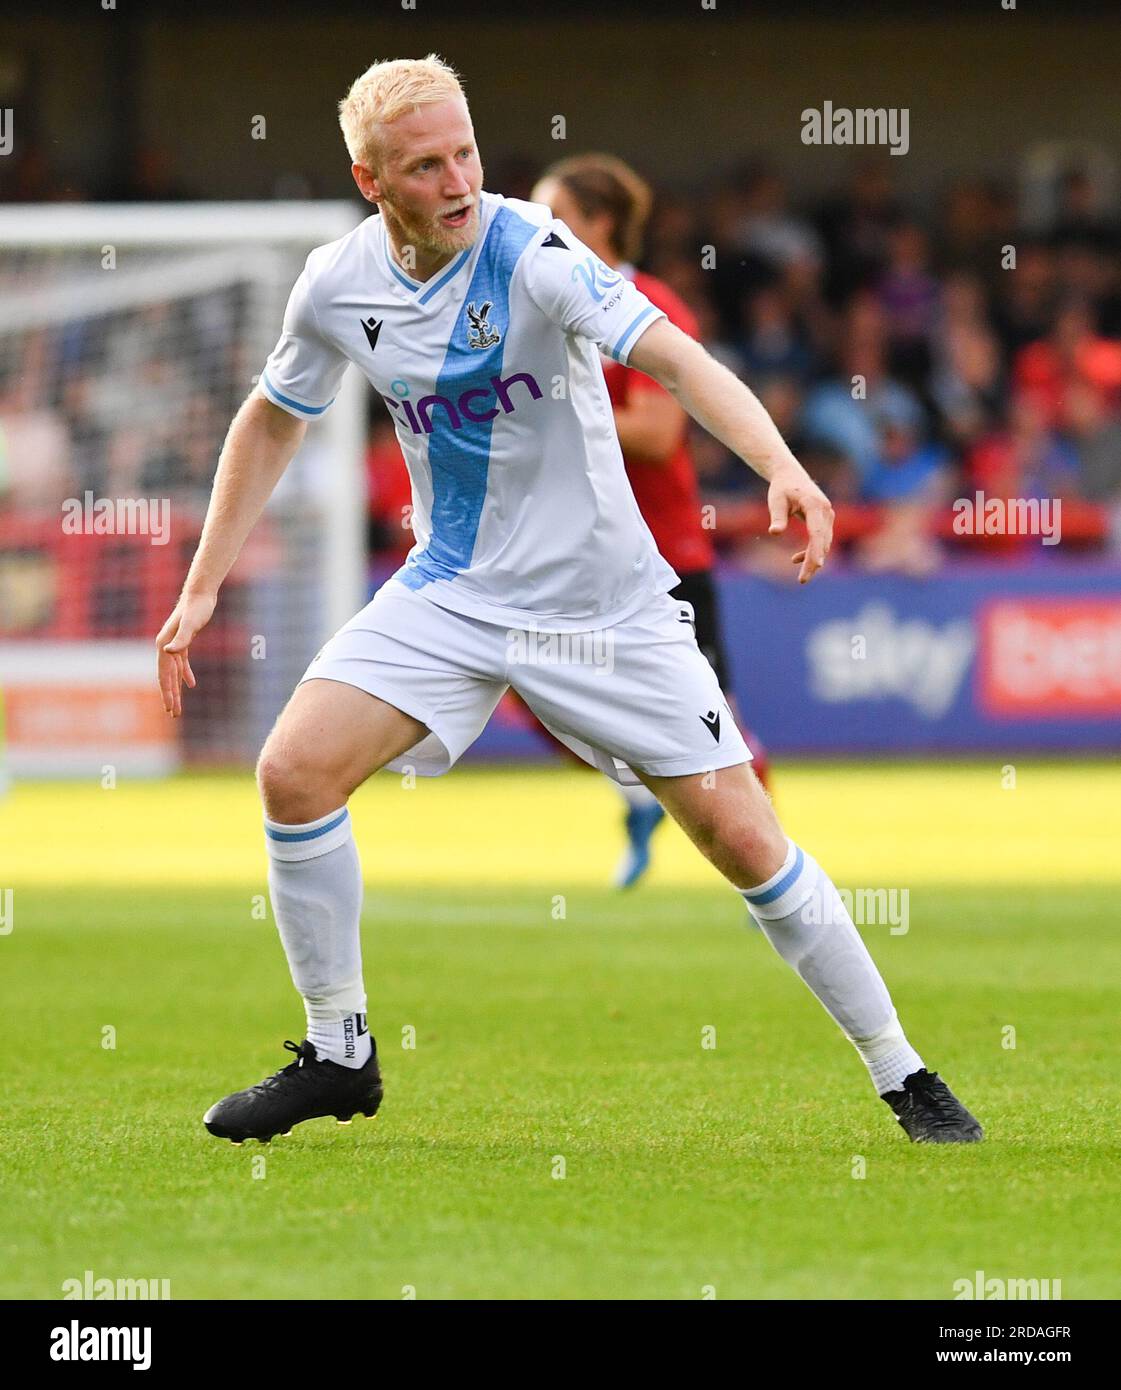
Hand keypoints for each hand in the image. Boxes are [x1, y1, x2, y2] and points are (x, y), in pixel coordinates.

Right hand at [156, 590, 216, 716]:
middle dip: (170, 695)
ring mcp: (173, 644)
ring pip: (173, 671)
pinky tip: (191, 684)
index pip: (164, 674)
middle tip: (174, 713)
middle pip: (166, 676)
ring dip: (176, 688)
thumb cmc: (196, 608)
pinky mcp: (183, 642)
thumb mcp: (191, 624)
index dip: (168, 692)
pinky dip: (185, 674)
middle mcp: (165, 646)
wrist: (200, 595)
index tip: (171, 708)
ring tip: (178, 705)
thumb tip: (167, 652)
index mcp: (164, 644)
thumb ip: (181, 639)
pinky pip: (182, 663)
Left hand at [766, 465, 834, 583]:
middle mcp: (826, 511)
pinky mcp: (825, 520)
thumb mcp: (776, 500)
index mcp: (815, 505)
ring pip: (824, 543)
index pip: (817, 532)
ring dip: (813, 559)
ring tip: (802, 577)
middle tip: (802, 580)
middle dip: (814, 562)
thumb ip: (777, 516)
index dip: (816, 550)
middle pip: (823, 541)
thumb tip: (774, 532)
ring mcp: (828, 516)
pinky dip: (811, 551)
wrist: (790, 476)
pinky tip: (795, 559)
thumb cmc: (781, 488)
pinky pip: (821, 540)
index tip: (815, 566)